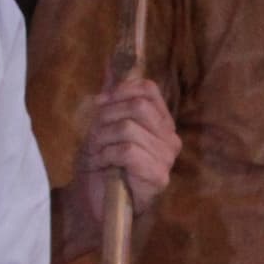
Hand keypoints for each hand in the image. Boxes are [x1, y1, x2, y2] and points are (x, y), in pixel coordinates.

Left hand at [64, 80, 180, 239]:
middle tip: (95, 135)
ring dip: (101, 139)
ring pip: (128, 128)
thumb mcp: (101, 124)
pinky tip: (102, 165)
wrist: (93, 201)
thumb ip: (110, 96)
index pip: (148, 90)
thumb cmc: (100, 162)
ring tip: (97, 153)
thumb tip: (111, 62)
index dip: (119, 91)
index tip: (99, 103)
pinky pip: (127, 151)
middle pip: (138, 106)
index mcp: (160, 122)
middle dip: (106, 116)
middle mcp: (170, 138)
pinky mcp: (158, 176)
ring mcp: (167, 158)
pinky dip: (106, 155)